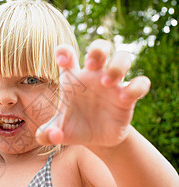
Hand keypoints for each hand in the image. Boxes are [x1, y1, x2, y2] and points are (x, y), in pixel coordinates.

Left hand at [36, 40, 150, 146]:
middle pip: (100, 47)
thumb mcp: (57, 132)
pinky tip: (123, 99)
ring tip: (106, 83)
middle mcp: (93, 77)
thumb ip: (46, 135)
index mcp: (73, 79)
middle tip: (91, 65)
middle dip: (98, 49)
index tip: (62, 61)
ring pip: (124, 57)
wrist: (96, 139)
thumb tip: (52, 136)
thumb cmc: (74, 127)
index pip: (68, 53)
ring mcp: (112, 85)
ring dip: (118, 65)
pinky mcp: (127, 98)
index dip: (64, 51)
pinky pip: (141, 83)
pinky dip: (136, 87)